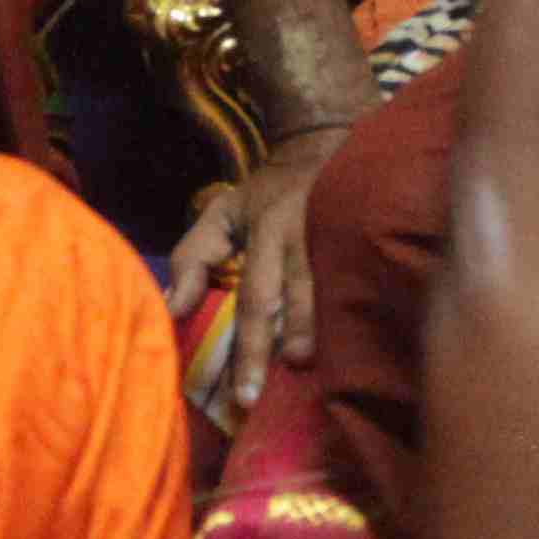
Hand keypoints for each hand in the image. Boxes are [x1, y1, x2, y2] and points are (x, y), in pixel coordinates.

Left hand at [161, 119, 351, 419]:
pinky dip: (355, 320)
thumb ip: (193, 256)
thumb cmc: (266, 193)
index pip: (257, 298)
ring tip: (317, 375)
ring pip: (334, 294)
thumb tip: (173, 308)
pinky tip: (355, 353)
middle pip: (296, 299)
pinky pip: (360, 286)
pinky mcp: (365, 241)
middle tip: (278, 394)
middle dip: (286, 348)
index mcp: (270, 230)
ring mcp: (342, 237)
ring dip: (325, 336)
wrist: (324, 145)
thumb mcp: (220, 213)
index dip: (251, 348)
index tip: (244, 394)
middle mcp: (306, 234)